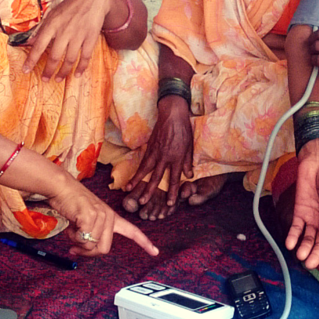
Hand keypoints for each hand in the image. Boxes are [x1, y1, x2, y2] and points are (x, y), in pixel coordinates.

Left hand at [18, 0, 115, 80]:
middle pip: (55, 56)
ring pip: (70, 59)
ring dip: (63, 72)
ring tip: (58, 79)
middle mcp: (65, 31)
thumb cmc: (70, 7)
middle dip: (49, 70)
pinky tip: (77, 75)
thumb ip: (42, 29)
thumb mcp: (53, 14)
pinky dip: (81, 68)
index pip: (39, 45)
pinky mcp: (91, 38)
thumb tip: (29, 42)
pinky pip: (85, 57)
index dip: (32, 59)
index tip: (25, 70)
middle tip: (44, 79)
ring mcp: (79, 35)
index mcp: (53, 24)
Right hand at [47, 178, 158, 257]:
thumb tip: (84, 251)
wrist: (62, 187)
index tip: (155, 252)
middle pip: (104, 249)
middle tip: (75, 247)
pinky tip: (71, 225)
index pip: (132, 231)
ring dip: (77, 242)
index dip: (144, 243)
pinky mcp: (90, 216)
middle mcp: (110, 216)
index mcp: (112, 217)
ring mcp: (101, 215)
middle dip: (88, 252)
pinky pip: (82, 240)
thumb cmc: (72, 205)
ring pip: (91, 246)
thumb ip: (92, 235)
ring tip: (73, 228)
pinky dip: (73, 237)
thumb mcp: (87, 221)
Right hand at [124, 95, 193, 211]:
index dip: (173, 192)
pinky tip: (132, 177)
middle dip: (150, 191)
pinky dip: (137, 170)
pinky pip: (142, 161)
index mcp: (177, 158)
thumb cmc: (183, 130)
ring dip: (137, 181)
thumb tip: (189, 176)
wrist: (172, 114)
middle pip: (156, 177)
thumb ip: (188, 162)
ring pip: (145, 170)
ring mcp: (155, 152)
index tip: (170, 203)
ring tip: (129, 190)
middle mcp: (165, 157)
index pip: (174, 179)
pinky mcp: (149, 147)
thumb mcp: (190, 146)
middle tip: (143, 202)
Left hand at [285, 138, 318, 272]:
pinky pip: (296, 228)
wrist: (317, 162)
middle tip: (310, 265)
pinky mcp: (300, 211)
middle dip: (317, 255)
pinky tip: (290, 243)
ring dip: (305, 248)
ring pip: (309, 238)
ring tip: (300, 256)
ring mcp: (312, 218)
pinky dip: (293, 236)